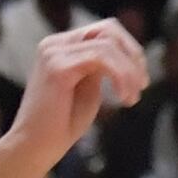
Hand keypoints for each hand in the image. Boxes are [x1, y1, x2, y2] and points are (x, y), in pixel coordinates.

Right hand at [12, 18, 146, 161]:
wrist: (36, 148)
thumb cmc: (63, 122)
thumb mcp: (88, 85)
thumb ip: (102, 64)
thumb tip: (128, 51)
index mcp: (62, 45)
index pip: (106, 29)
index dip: (131, 49)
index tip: (141, 79)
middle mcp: (54, 43)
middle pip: (109, 29)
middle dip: (133, 56)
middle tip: (142, 86)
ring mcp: (53, 52)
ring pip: (108, 45)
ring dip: (129, 72)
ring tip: (132, 99)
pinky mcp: (56, 67)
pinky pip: (101, 59)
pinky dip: (121, 76)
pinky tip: (124, 99)